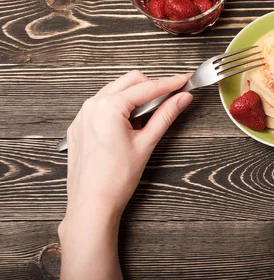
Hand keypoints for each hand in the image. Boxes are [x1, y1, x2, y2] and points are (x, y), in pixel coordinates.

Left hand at [58, 71, 192, 279]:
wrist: (92, 204)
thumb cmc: (116, 179)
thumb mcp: (146, 143)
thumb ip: (165, 115)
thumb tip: (182, 99)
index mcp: (108, 107)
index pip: (147, 87)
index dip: (169, 83)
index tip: (184, 80)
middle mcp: (92, 105)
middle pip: (130, 81)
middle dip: (151, 87)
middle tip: (170, 99)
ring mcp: (82, 115)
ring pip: (115, 91)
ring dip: (134, 97)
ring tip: (148, 118)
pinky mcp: (78, 126)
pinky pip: (101, 106)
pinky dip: (118, 108)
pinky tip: (128, 126)